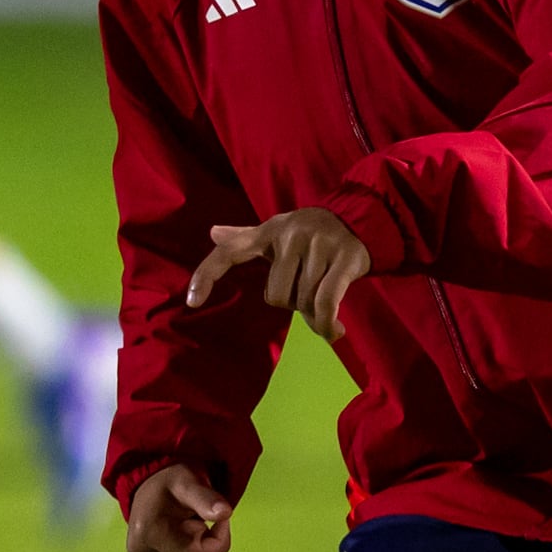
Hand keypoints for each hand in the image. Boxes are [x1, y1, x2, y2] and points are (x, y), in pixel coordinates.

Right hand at [126, 462, 234, 551]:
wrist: (148, 486)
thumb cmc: (170, 482)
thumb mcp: (187, 481)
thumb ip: (205, 497)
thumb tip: (225, 513)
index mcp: (149, 534)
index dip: (219, 540)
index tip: (217, 517)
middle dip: (211, 549)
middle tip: (202, 523)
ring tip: (192, 532)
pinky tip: (188, 543)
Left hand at [189, 207, 371, 336]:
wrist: (360, 218)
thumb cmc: (311, 234)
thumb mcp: (277, 231)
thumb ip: (245, 236)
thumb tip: (213, 231)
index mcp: (267, 231)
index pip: (228, 252)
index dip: (207, 275)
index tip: (191, 302)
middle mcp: (289, 234)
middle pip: (275, 296)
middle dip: (291, 303)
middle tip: (306, 292)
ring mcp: (318, 244)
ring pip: (303, 302)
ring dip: (314, 314)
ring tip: (326, 302)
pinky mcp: (344, 258)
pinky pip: (326, 302)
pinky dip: (327, 324)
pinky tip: (335, 332)